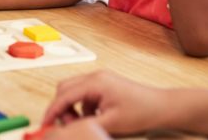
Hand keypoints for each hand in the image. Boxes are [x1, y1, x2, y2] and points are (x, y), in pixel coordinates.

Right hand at [42, 70, 164, 135]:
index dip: (53, 110)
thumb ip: (86, 125)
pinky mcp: (104, 84)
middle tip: (66, 126)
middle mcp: (95, 76)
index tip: (45, 123)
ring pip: (74, 90)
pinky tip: (93, 120)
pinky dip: (82, 107)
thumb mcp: (111, 124)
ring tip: (81, 125)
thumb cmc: (141, 112)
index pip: (65, 95)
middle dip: (61, 107)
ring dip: (72, 108)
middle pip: (65, 88)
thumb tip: (67, 129)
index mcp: (95, 82)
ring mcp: (100, 79)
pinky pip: (84, 94)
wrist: (162, 107)